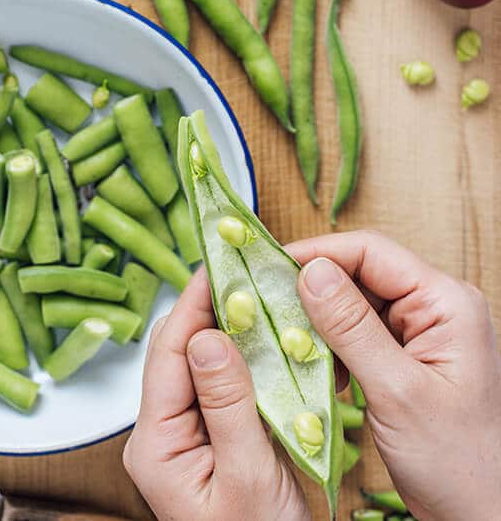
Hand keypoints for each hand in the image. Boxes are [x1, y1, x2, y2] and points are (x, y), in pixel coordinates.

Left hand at [123, 269, 309, 520]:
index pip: (169, 351)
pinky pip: (224, 385)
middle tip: (248, 269)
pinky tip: (271, 339)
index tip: (220, 261)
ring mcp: (186, 437)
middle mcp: (163, 434)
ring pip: (205, 363)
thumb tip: (208, 334)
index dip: (194, 301)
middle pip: (182, 350)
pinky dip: (247, 358)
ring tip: (262, 292)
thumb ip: (227, 402)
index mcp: (156, 443)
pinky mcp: (213, 440)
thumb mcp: (247, 475)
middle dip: (213, 307)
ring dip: (233, 328)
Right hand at [287, 231, 500, 520]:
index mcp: (446, 302)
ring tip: (289, 345)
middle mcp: (436, 308)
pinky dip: (332, 347)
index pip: (371, 252)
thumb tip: (310, 271)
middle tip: (266, 308)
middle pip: (360, 273)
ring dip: (320, 323)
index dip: (317, 254)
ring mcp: (422, 333)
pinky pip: (359, 334)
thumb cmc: (458, 463)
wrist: (483, 517)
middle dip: (314, 292)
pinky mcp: (407, 358)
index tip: (269, 269)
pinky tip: (317, 370)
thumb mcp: (398, 392)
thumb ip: (352, 327)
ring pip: (355, 304)